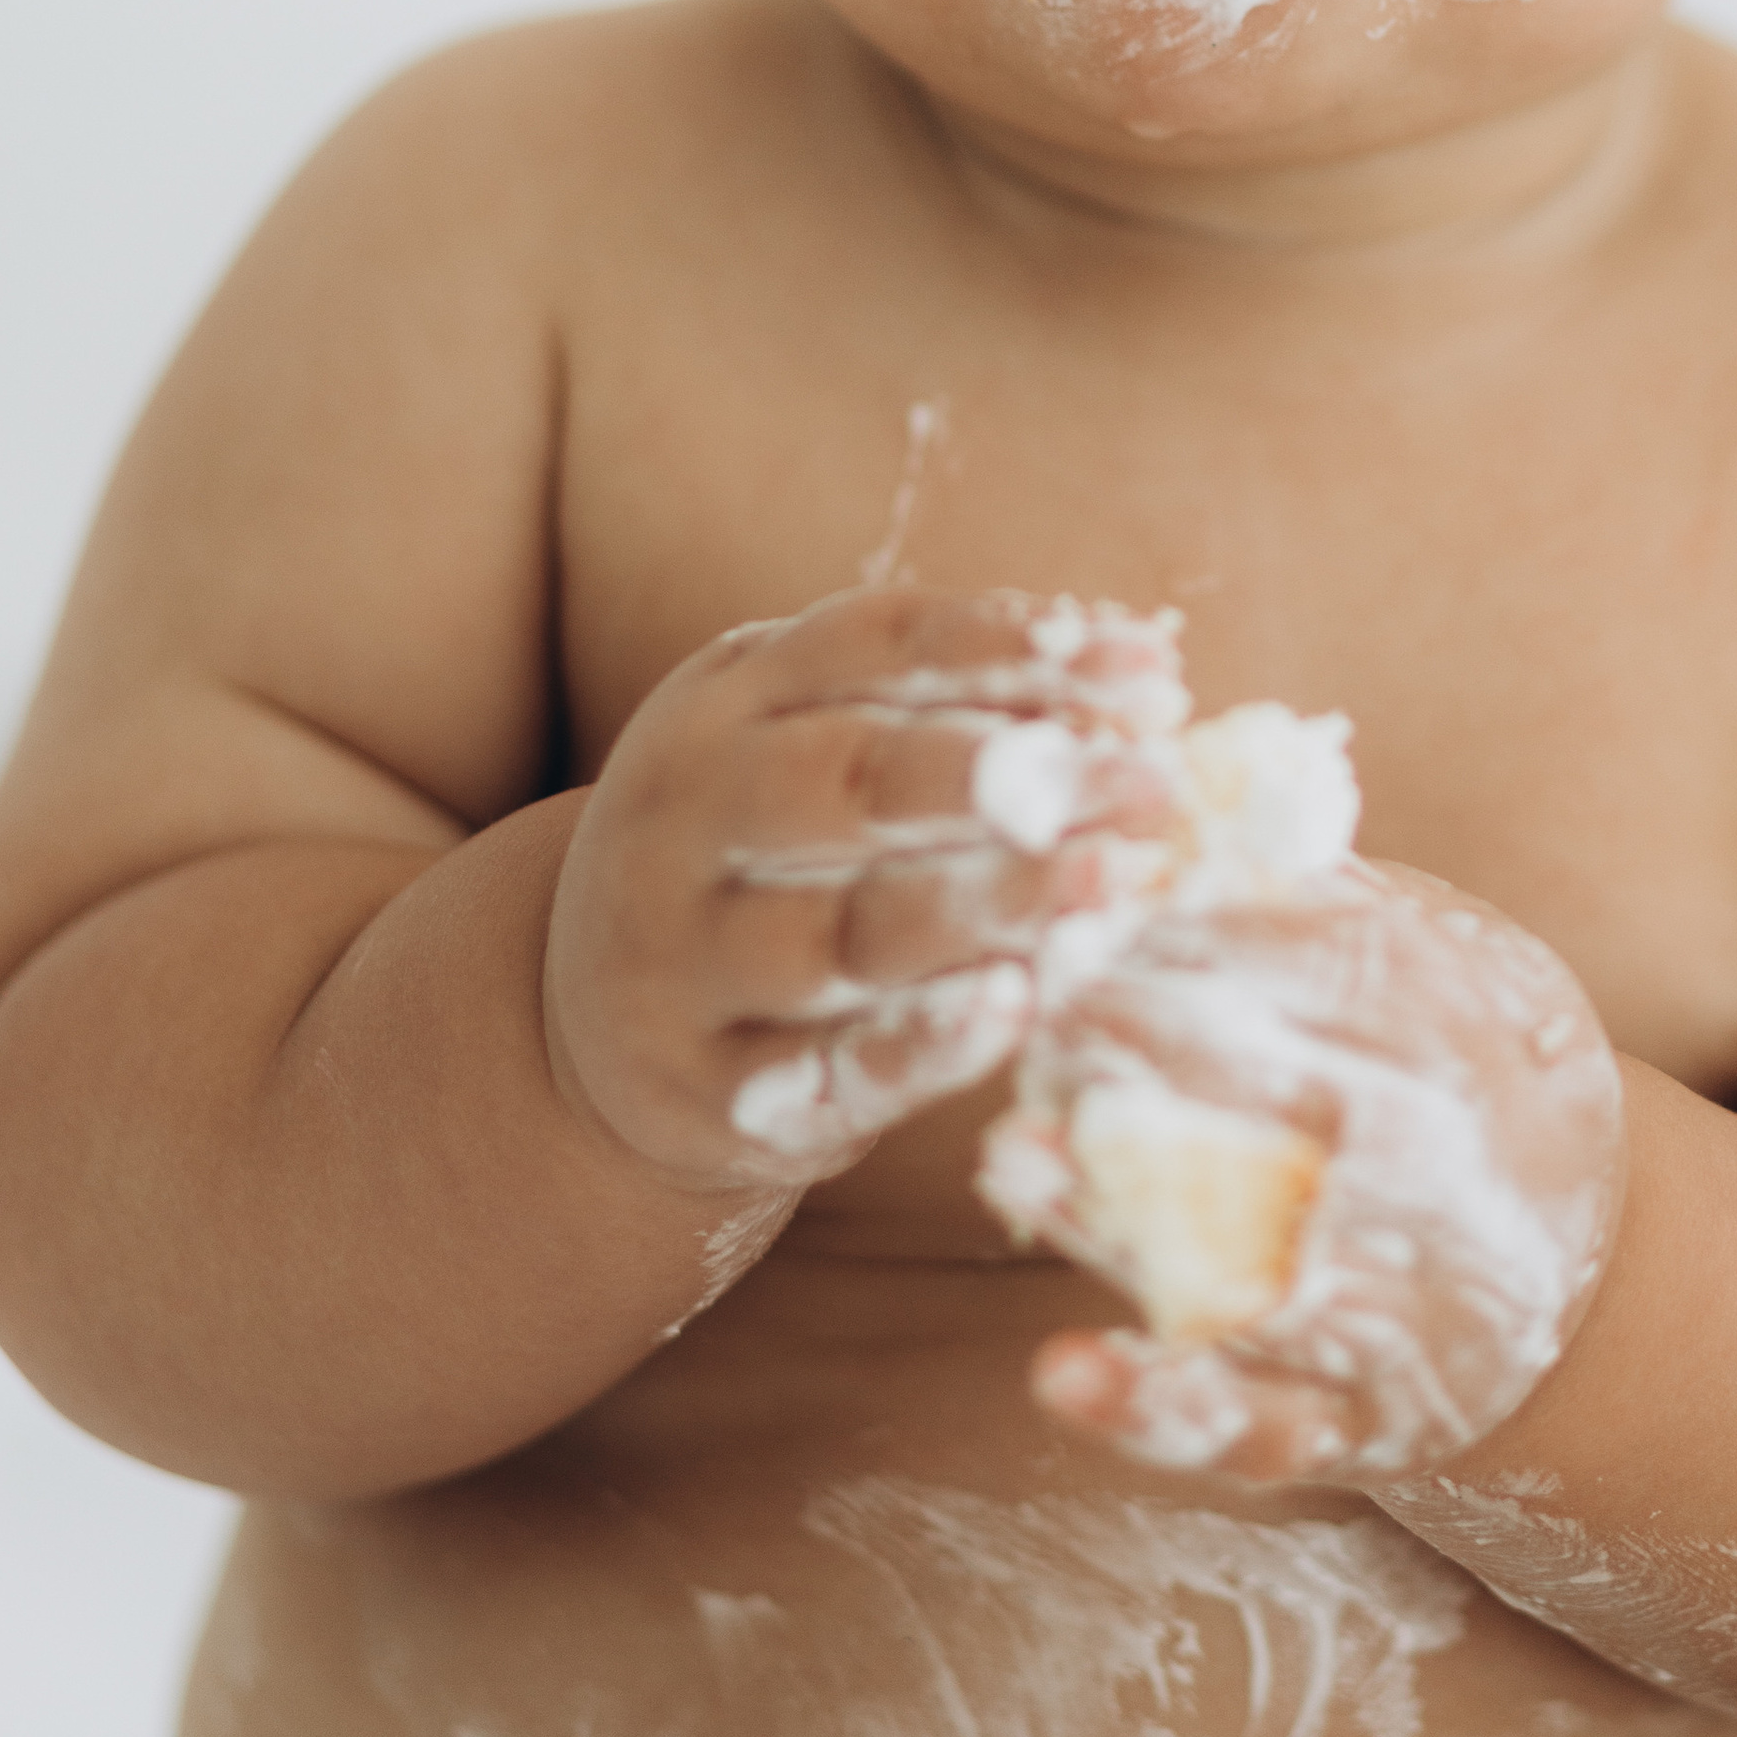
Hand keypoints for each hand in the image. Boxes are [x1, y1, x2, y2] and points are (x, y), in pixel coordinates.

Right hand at [543, 587, 1187, 1190]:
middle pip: (858, 780)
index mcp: (728, 697)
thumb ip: (952, 710)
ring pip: (844, 931)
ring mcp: (683, 957)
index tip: (1155, 675)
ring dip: (988, 905)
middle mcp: (688, 813)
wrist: (580, 1019)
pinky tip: (1015, 1005)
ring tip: (1109, 883)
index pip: (880, 647)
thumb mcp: (814, 744)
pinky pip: (824, 1069)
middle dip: (1017, 777)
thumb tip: (1144, 678)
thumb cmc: (764, 853)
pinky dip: (922, 1042)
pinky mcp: (704, 1090)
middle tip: (1156, 783)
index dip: (1020, 652)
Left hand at [992, 858, 1624, 1480]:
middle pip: (1290, 1100)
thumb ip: (1334, 891)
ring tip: (1008, 1162)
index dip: (1206, 927)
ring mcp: (1412, 1311)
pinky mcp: (1364, 1423)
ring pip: (1257, 1259)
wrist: (1604, 1297)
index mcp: (1478, 1040)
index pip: (1338, 966)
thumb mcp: (1454, 965)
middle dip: (1146, 1047)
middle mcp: (1456, 1177)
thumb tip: (1196, 773)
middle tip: (1025, 1005)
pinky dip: (1159, 1406)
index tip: (1087, 888)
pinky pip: (1255, 1423)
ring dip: (1125, 1218)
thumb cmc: (1481, 1081)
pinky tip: (1060, 1371)